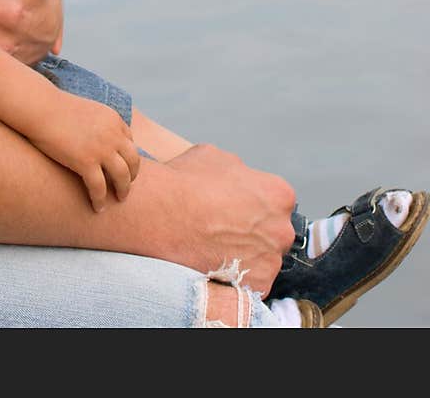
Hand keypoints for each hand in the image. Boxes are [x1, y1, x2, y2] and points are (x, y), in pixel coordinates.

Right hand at [28, 94, 140, 211]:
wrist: (40, 108)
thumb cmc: (55, 109)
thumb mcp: (85, 110)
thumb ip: (96, 123)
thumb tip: (95, 137)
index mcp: (113, 119)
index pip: (130, 142)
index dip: (127, 157)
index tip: (123, 167)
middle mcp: (112, 134)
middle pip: (133, 160)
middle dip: (132, 175)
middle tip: (125, 186)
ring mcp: (101, 149)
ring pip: (122, 176)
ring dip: (123, 190)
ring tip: (118, 199)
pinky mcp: (86, 162)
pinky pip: (99, 188)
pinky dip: (100, 200)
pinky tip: (97, 207)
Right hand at [162, 145, 295, 295]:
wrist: (161, 214)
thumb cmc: (186, 182)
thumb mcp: (217, 158)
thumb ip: (240, 172)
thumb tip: (239, 181)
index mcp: (278, 194)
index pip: (277, 202)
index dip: (255, 204)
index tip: (237, 208)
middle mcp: (282, 229)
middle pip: (274, 233)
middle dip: (255, 231)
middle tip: (225, 229)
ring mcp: (271, 261)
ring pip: (264, 259)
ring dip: (246, 256)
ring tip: (215, 248)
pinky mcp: (256, 286)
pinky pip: (251, 283)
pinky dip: (236, 277)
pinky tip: (214, 264)